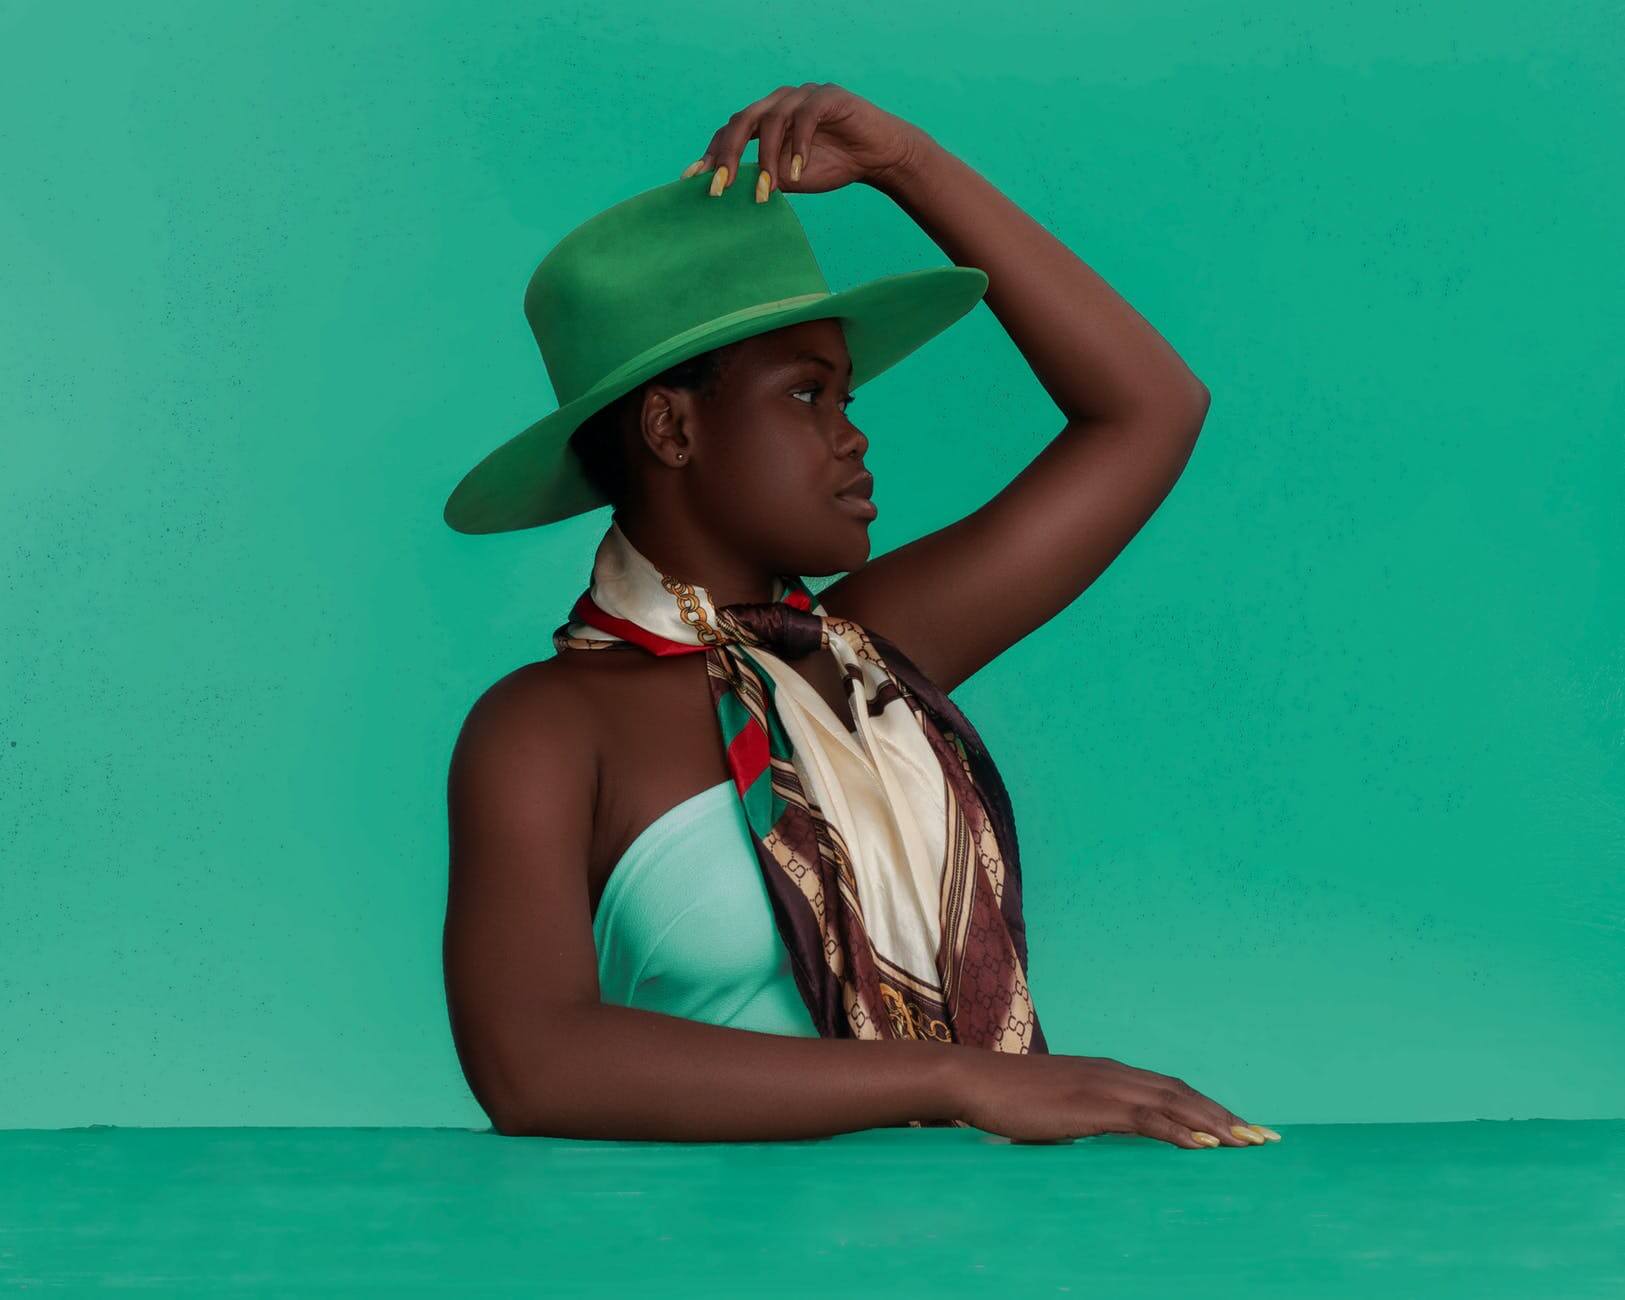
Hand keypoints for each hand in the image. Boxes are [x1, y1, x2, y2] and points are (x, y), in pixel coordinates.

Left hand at [678, 82, 926, 199]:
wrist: (879, 157)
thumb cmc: (834, 166)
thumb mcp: (790, 179)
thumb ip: (763, 178)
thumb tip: (730, 192)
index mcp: (766, 118)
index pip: (730, 131)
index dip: (711, 154)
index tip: (692, 180)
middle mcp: (780, 101)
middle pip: (742, 119)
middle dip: (728, 154)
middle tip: (721, 187)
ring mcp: (803, 95)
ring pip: (772, 119)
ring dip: (767, 158)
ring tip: (769, 188)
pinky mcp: (829, 96)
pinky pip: (806, 117)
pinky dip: (799, 145)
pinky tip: (799, 172)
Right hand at [951, 1049, 1281, 1148]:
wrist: (977, 1081)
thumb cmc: (1011, 1099)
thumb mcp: (1059, 1108)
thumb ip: (1087, 1117)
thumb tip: (1103, 1136)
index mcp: (1109, 1074)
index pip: (1171, 1089)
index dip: (1209, 1108)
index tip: (1242, 1129)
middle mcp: (1115, 1074)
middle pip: (1183, 1093)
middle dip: (1227, 1116)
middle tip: (1265, 1140)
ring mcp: (1105, 1086)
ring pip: (1173, 1102)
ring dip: (1215, 1123)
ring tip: (1247, 1144)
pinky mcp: (1092, 1105)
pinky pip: (1145, 1118)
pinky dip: (1179, 1130)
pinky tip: (1202, 1146)